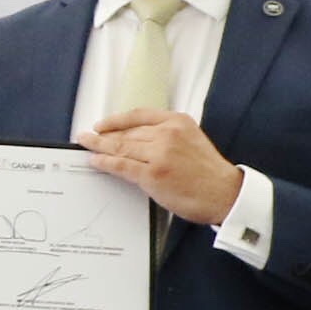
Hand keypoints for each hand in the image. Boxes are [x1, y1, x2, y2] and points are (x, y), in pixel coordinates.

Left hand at [84, 108, 243, 226]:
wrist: (225, 193)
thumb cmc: (208, 172)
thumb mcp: (191, 140)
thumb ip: (167, 136)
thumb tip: (135, 140)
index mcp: (178, 122)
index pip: (139, 115)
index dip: (116, 120)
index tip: (102, 124)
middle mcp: (167, 134)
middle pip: (127, 133)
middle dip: (104, 136)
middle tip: (86, 137)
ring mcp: (159, 154)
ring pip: (121, 147)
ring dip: (99, 147)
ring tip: (85, 145)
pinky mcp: (152, 174)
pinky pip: (121, 165)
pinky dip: (105, 162)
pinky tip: (95, 160)